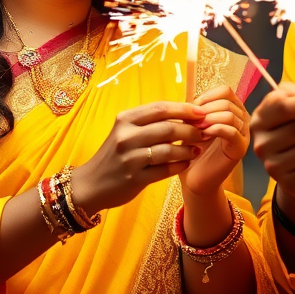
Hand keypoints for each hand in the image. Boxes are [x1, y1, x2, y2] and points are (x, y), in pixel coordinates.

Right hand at [73, 101, 206, 212]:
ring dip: (187, 149)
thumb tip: (184, 114)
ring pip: (168, 149)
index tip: (201, 112)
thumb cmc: (114, 154)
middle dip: (190, 129)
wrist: (90, 184)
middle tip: (204, 132)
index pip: (160, 108)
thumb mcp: (126, 132)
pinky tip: (186, 163)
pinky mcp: (134, 179)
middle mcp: (126, 136)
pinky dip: (179, 165)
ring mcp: (130, 158)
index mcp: (125, 120)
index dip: (184, 108)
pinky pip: (165, 170)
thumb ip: (150, 123)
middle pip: (167, 128)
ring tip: (197, 149)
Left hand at [179, 85, 250, 196]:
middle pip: (227, 102)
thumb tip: (194, 101)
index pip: (225, 91)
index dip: (207, 96)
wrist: (194, 176)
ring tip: (196, 129)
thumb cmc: (194, 148)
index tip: (192, 108)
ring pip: (230, 115)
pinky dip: (215, 129)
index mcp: (233, 109)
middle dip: (206, 110)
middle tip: (192, 122)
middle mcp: (242, 119)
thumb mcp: (193, 123)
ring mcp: (244, 134)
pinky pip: (232, 132)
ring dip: (209, 119)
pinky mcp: (240, 148)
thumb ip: (195, 110)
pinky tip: (204, 135)